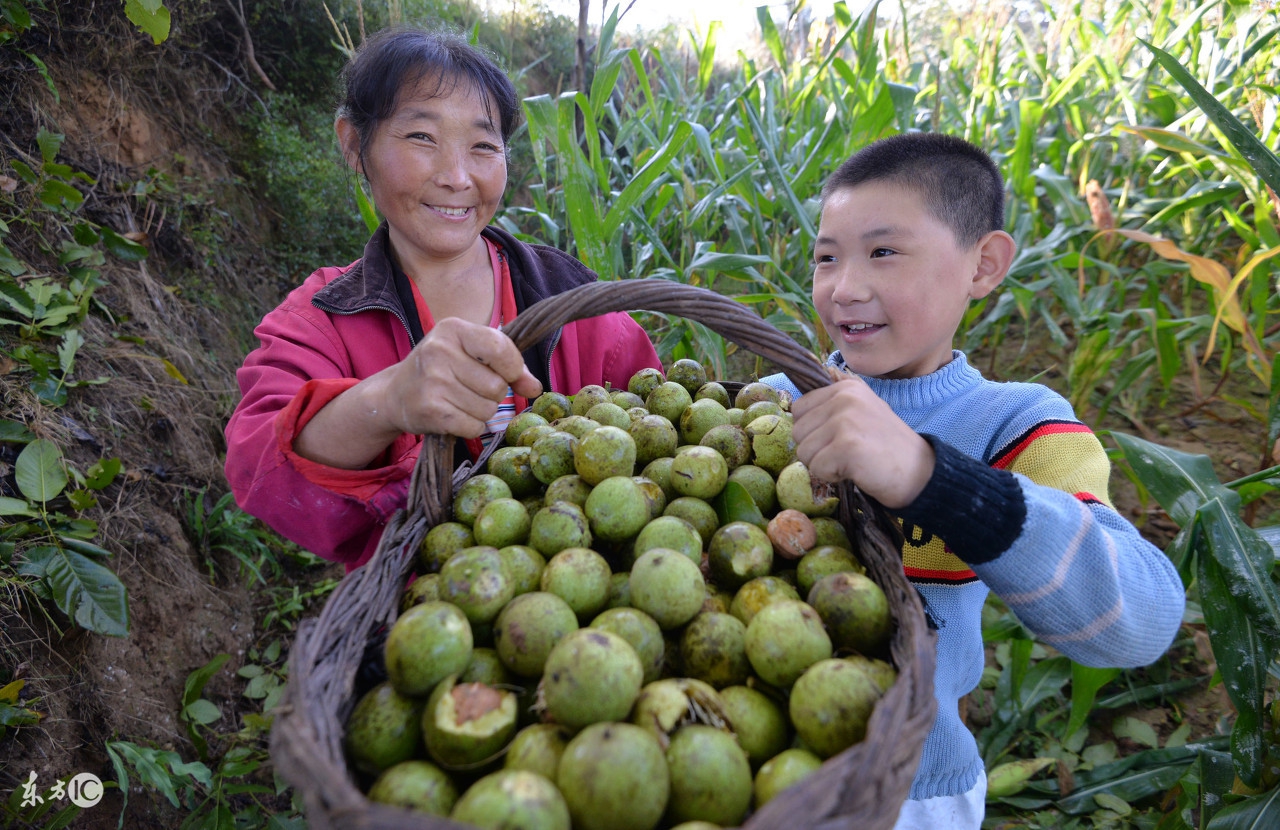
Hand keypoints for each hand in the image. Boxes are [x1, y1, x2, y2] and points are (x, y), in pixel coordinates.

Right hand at [380, 317, 542, 437]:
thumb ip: (508, 365)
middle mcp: (439, 351)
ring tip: (459, 402)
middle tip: (471, 390)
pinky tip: (453, 415)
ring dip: (481, 412)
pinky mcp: (430, 410)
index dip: (514, 369)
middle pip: (498, 387)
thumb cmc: (441, 370)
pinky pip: (474, 427)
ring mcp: (433, 381)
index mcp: (453, 329)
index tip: (508, 375)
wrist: (394, 394)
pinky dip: (470, 426)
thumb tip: (535, 388)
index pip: (501, 349)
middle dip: (493, 395)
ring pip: (488, 410)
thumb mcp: (470, 354)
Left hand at [790, 374, 934, 508]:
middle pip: (798, 432)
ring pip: (804, 452)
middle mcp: (844, 398)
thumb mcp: (860, 412)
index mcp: (844, 387)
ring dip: (824, 464)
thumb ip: (830, 406)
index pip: (798, 409)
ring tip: (852, 460)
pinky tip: (856, 470)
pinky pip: (816, 468)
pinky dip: (833, 476)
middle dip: (817, 450)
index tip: (840, 438)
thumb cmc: (884, 446)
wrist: (919, 472)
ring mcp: (845, 420)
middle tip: (847, 452)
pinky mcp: (846, 446)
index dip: (813, 431)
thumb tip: (793, 408)